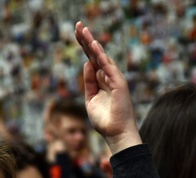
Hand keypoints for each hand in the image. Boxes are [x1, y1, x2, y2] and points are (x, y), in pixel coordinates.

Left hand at [74, 22, 140, 153]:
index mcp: (101, 80)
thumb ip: (89, 82)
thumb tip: (86, 63)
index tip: (76, 33)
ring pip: (101, 57)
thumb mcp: (91, 99)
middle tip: (77, 25)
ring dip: (92, 43)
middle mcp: (108, 76)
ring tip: (83, 30)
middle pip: (95, 54)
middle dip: (86, 40)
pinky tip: (94, 45)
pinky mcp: (119, 83)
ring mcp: (114, 79)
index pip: (91, 59)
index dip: (84, 46)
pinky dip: (101, 55)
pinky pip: (108, 66)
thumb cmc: (105, 120)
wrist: (116, 134)